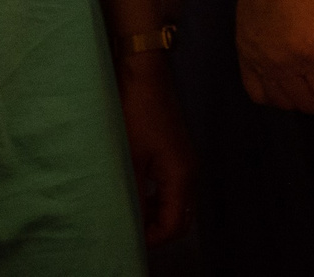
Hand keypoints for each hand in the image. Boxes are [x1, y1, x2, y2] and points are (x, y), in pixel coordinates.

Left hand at [116, 52, 195, 244]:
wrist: (144, 74)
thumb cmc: (135, 115)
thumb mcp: (128, 160)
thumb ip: (131, 196)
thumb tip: (128, 226)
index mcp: (182, 177)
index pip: (173, 226)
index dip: (150, 239)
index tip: (123, 235)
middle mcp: (190, 173)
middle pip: (180, 219)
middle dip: (155, 231)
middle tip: (124, 228)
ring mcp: (185, 162)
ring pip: (175, 204)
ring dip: (154, 215)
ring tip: (125, 212)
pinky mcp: (176, 153)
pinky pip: (171, 189)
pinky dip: (155, 200)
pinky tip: (133, 193)